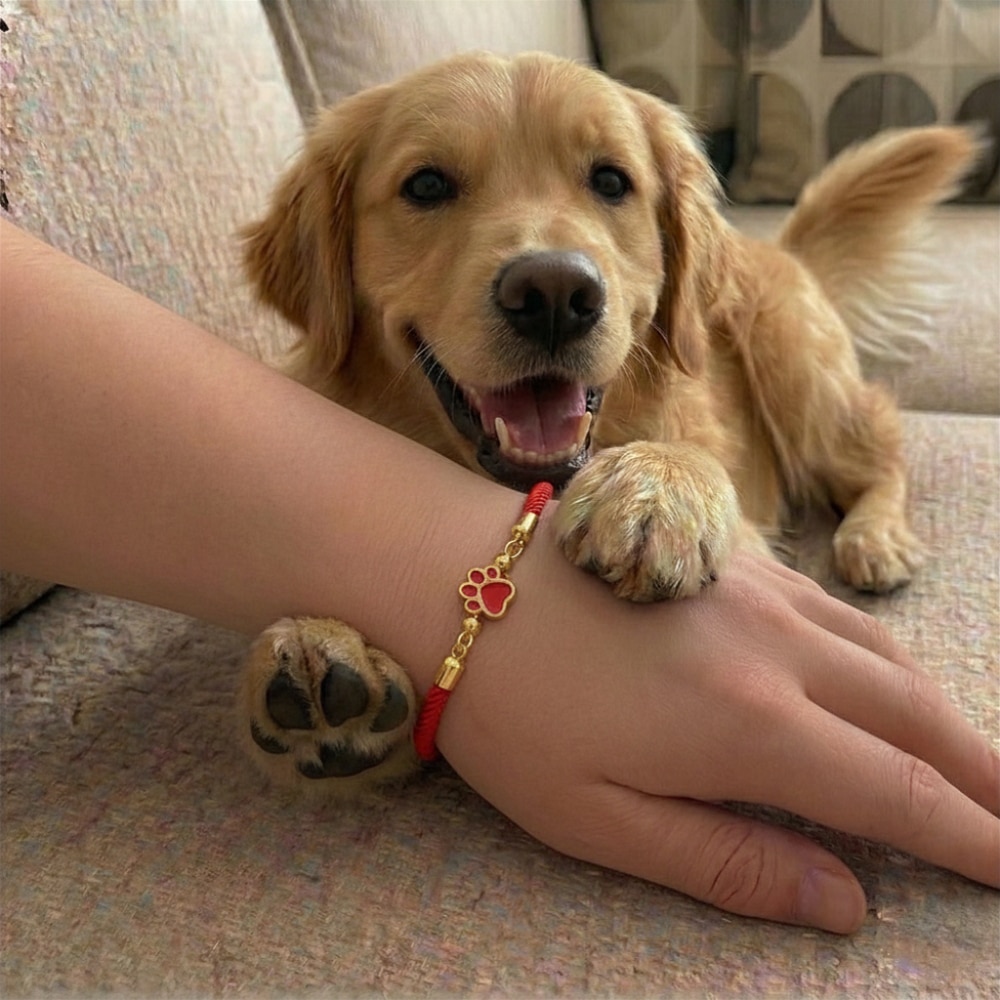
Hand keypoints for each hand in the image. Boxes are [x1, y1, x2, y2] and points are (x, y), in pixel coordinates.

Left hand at [435, 547, 999, 933]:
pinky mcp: (727, 557)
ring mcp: (755, 590)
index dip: (973, 837)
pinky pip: (834, 610)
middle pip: (914, 712)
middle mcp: (774, 647)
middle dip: (983, 773)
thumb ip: (728, 861)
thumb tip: (845, 902)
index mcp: (746, 725)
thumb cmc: (512, 709)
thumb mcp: (598, 817)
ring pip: (882, 652)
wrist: (457, 574)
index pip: (896, 791)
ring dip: (940, 709)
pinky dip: (880, 654)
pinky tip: (876, 675)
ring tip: (969, 759)